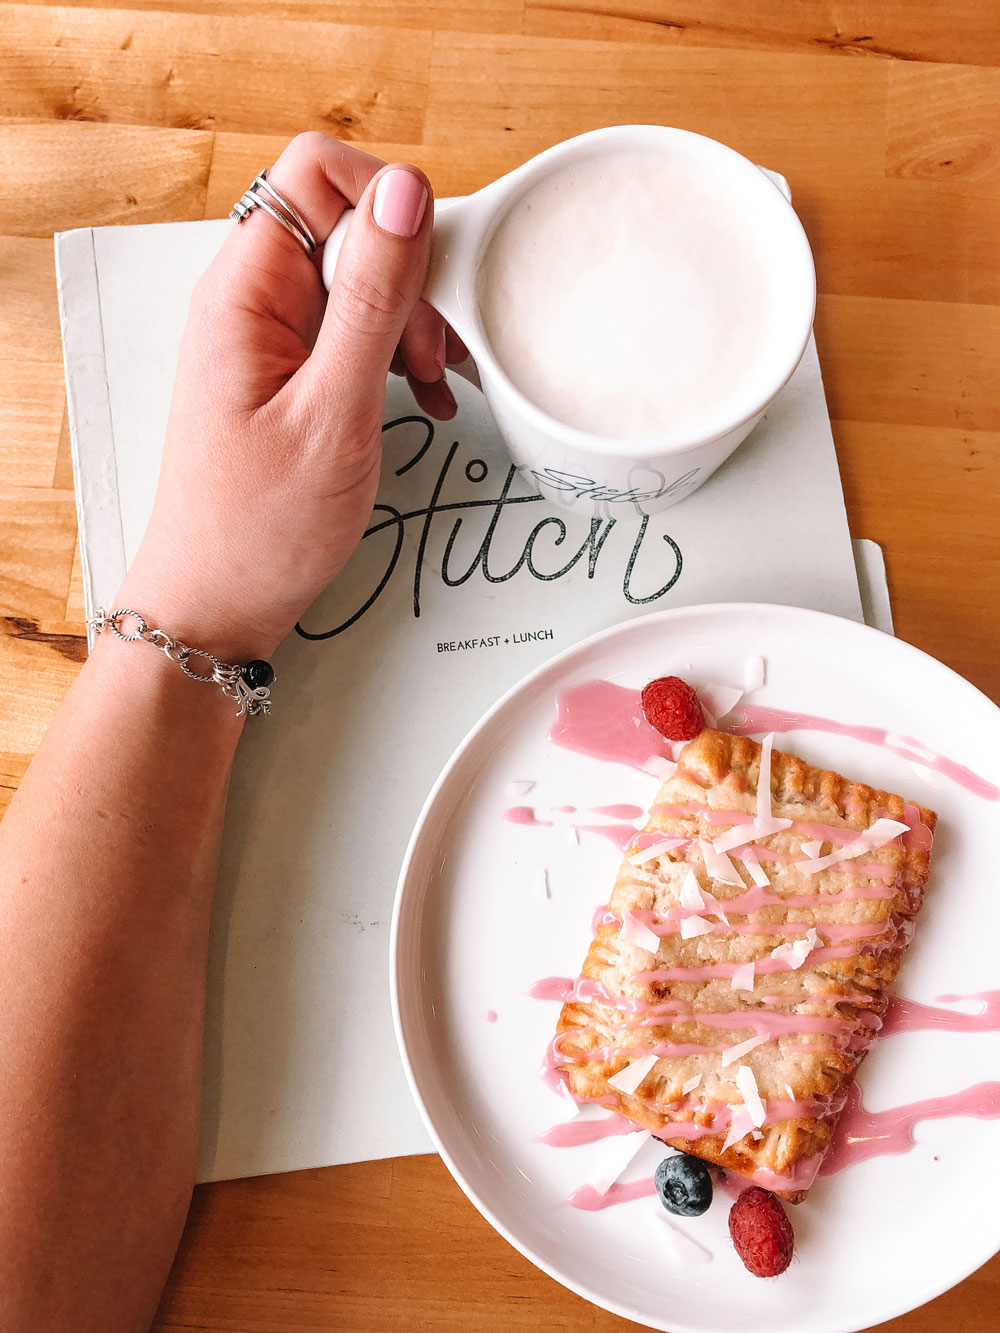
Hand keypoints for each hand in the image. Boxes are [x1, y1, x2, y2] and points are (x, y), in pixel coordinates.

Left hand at [119, 133, 466, 660]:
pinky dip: (393, 352)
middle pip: (347, 222)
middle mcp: (251, 298)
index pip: (318, 174)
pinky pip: (351, 326)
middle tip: (427, 357)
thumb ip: (374, 299)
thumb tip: (406, 193)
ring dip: (408, 321)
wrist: (218, 605)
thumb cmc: (261, 529)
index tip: (428, 277)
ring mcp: (269, 333)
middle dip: (408, 277)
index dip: (386, 204)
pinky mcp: (287, 368)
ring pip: (360, 277)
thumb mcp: (335, 412)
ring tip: (429, 385)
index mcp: (246, 291)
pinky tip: (419, 395)